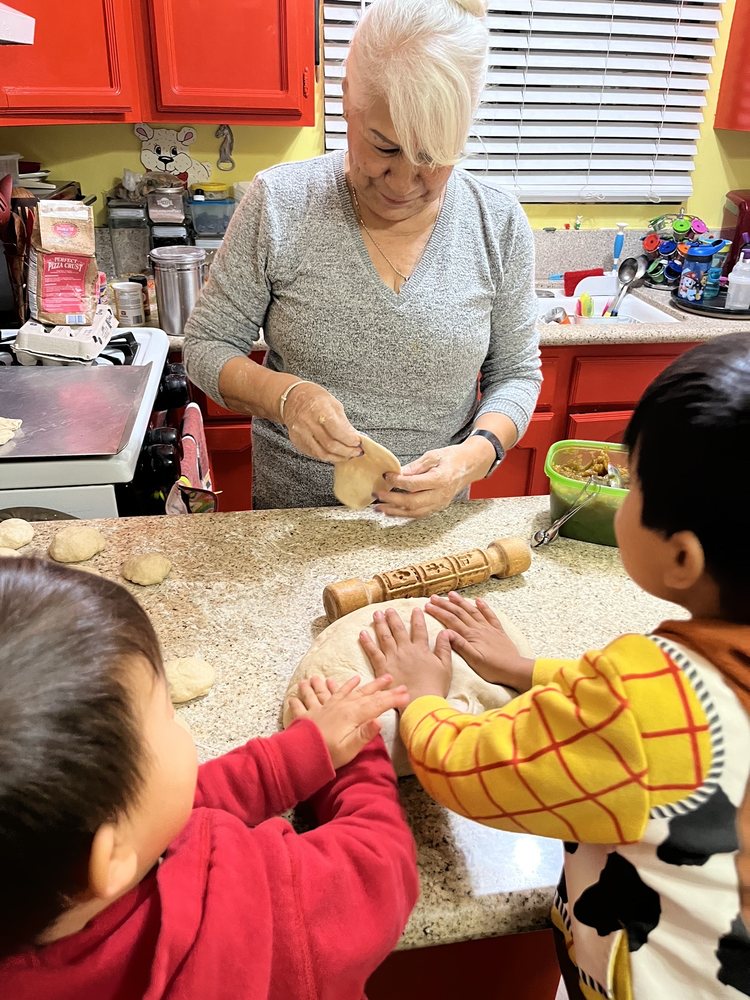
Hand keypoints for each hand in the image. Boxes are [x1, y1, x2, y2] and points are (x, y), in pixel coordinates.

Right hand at [282, 382, 361, 463]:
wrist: (291, 398)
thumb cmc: (315, 398)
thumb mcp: (333, 403)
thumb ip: (344, 422)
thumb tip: (355, 438)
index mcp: (319, 409)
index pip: (337, 431)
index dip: (350, 440)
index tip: (359, 443)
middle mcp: (307, 423)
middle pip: (330, 445)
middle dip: (347, 451)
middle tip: (357, 452)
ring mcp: (300, 433)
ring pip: (322, 454)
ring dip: (338, 457)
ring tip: (348, 455)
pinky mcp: (297, 441)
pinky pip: (314, 454)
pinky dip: (328, 456)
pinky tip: (336, 454)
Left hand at [285, 673, 408, 768]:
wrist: (298, 756)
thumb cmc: (327, 755)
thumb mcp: (350, 748)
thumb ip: (365, 733)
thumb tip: (380, 720)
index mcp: (352, 715)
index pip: (377, 704)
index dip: (392, 698)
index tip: (406, 693)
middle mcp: (339, 707)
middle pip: (361, 693)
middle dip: (377, 686)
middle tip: (390, 677)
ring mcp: (324, 708)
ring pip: (338, 691)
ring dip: (347, 684)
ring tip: (356, 677)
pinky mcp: (310, 713)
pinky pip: (311, 698)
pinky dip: (313, 690)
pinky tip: (314, 682)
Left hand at [359, 608, 451, 703]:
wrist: (421, 702)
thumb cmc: (435, 687)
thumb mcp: (445, 667)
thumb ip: (444, 648)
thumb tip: (446, 632)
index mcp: (421, 649)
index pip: (419, 629)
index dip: (417, 618)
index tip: (416, 609)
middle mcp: (405, 650)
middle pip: (398, 629)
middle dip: (393, 618)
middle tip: (388, 609)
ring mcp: (393, 657)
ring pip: (385, 636)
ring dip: (380, 624)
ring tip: (377, 614)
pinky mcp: (382, 667)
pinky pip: (373, 652)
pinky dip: (367, 642)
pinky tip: (363, 633)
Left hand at [374, 438, 494, 517]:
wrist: (470, 465)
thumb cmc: (453, 458)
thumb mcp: (434, 455)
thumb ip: (416, 466)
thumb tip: (399, 472)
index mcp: (440, 479)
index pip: (414, 484)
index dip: (397, 482)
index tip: (386, 476)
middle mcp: (440, 494)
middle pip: (412, 502)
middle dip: (392, 500)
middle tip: (378, 495)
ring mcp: (440, 503)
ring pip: (414, 512)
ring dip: (395, 511)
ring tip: (380, 508)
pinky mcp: (438, 507)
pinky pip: (419, 514)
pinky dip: (404, 514)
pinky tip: (392, 511)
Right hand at [424, 592, 534, 691]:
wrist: (514, 669)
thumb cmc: (492, 669)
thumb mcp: (473, 660)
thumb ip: (460, 645)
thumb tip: (445, 632)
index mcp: (471, 635)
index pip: (451, 620)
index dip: (438, 612)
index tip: (428, 606)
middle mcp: (479, 628)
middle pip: (459, 612)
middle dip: (445, 604)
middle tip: (434, 597)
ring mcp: (489, 628)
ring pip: (472, 611)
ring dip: (461, 602)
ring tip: (451, 594)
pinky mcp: (498, 631)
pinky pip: (490, 615)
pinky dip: (484, 606)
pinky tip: (478, 600)